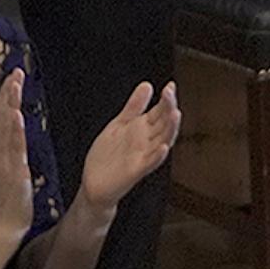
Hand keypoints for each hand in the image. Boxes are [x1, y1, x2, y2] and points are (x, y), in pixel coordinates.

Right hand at [0, 70, 34, 238]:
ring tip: (15, 84)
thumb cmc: (5, 199)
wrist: (1, 227)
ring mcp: (0, 162)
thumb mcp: (6, 168)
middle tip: (15, 72)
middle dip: (7, 93)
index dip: (4, 96)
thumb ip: (7, 149)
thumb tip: (12, 131)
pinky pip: (12, 147)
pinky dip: (13, 130)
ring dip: (9, 104)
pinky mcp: (10, 172)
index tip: (12, 78)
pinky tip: (16, 114)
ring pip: (3, 127)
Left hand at [78, 80, 181, 213]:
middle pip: (164, 123)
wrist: (94, 184)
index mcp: (142, 129)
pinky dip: (158, 156)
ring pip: (162, 141)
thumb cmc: (107, 156)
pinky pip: (150, 163)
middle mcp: (146, 141)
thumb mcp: (119, 125)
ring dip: (170, 129)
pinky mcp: (136, 171)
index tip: (170, 86)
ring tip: (175, 114)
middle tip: (170, 93)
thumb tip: (147, 85)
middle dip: (169, 108)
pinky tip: (163, 147)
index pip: (160, 111)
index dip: (166, 99)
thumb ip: (134, 106)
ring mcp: (142, 156)